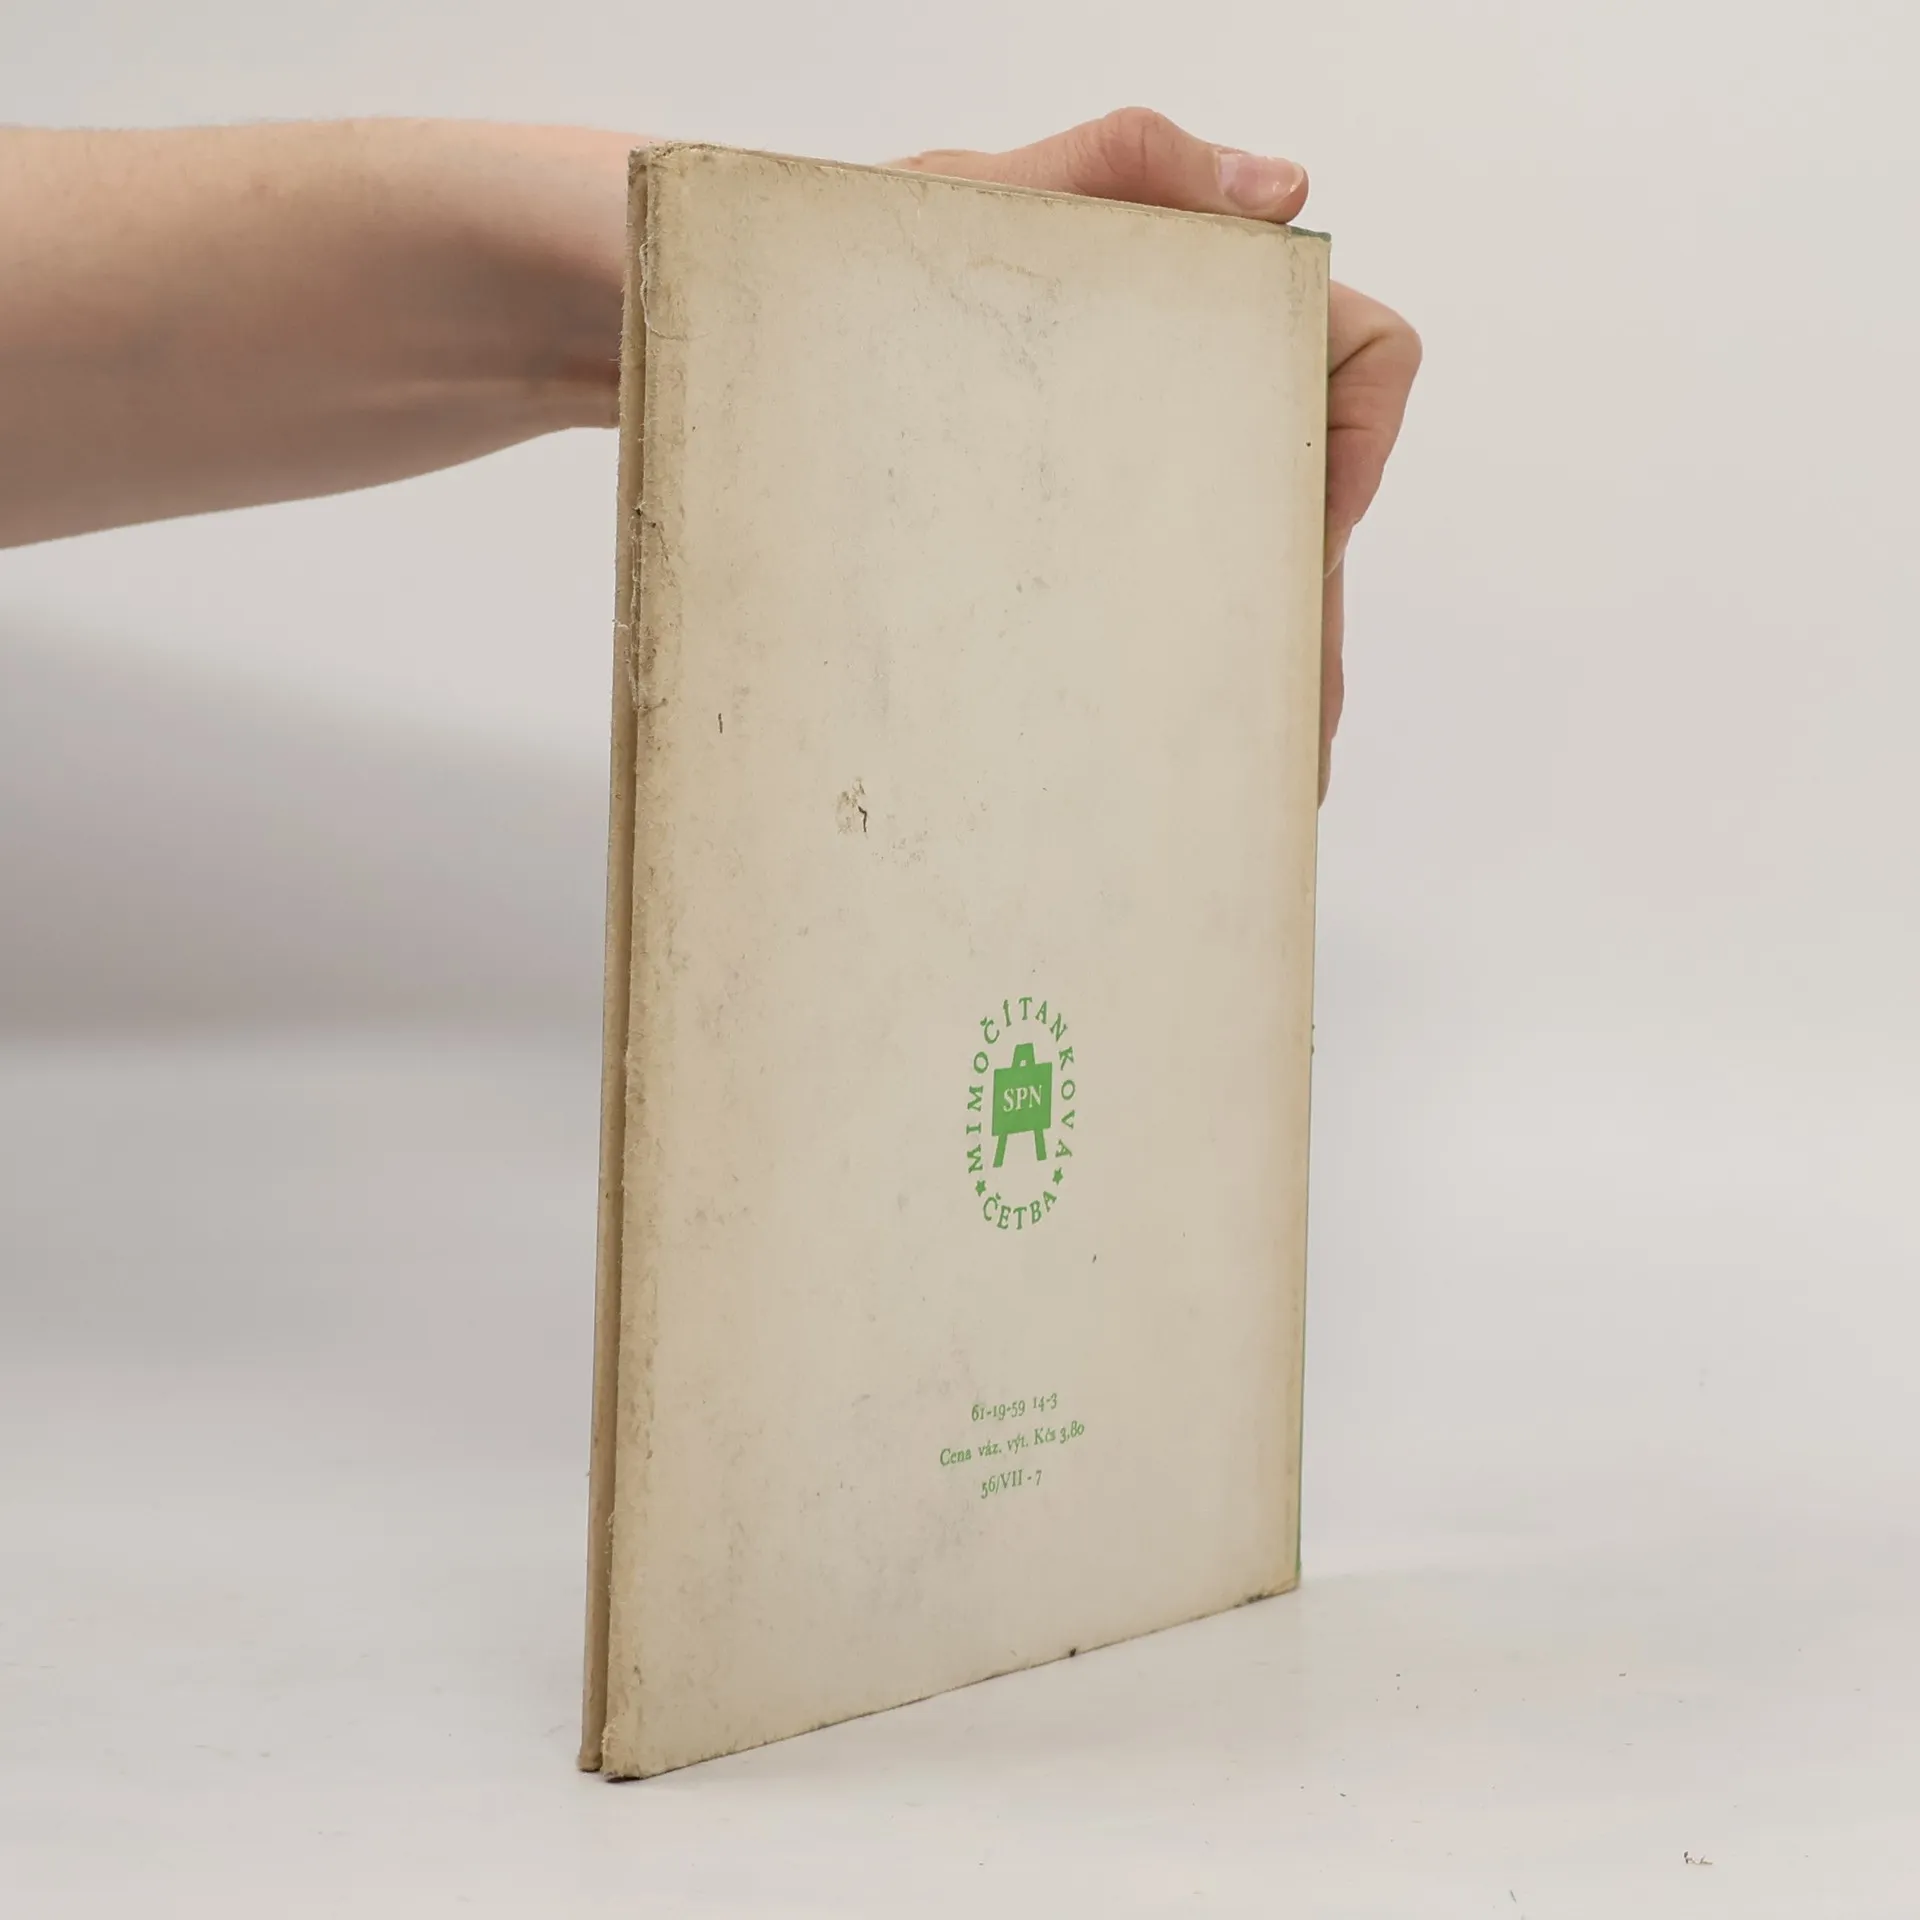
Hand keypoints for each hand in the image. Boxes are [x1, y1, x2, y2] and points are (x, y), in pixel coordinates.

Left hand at [897, 108, 1419, 798]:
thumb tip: (1283, 191)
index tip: (1305, 531)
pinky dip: (1186, 663)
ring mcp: (1137, 465)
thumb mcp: (993, 194)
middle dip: (1312, 611)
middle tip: (1299, 725)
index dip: (1360, 442)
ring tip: (1270, 769)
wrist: (752, 318)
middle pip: (1307, 499)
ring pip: (1241, 565)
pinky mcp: (1079, 523)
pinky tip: (1188, 737)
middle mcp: (1190, 392)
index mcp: (1210, 301)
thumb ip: (1130, 161)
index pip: (1362, 355)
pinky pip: (1156, 594)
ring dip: (1267, 662)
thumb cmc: (872, 242)